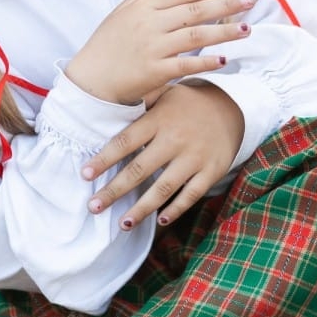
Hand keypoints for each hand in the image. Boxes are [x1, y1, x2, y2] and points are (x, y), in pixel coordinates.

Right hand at [63, 0, 253, 104]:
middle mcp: (150, 23)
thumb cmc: (106, 44)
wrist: (90, 79)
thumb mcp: (122, 13)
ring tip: (246, 29)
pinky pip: (186, 65)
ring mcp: (152, 47)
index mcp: (144, 6)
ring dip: (223, 32)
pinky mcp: (154, 71)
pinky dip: (205, 62)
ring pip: (195, 36)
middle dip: (225, 5)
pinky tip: (224, 60)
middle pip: (195, 11)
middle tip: (250, 1)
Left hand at [82, 82, 243, 229]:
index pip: (125, 141)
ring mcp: (194, 157)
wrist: (232, 107)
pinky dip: (176, 209)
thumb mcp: (165, 93)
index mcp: (159, 119)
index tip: (85, 175)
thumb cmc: (187, 103)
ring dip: (142, 208)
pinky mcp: (212, 171)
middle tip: (93, 207)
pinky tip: (159, 220)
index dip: (104, 159)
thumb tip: (107, 101)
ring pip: (163, 188)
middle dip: (114, 191)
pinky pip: (191, 194)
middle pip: (139, 170)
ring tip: (123, 223)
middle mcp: (175, 139)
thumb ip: (140, 101)